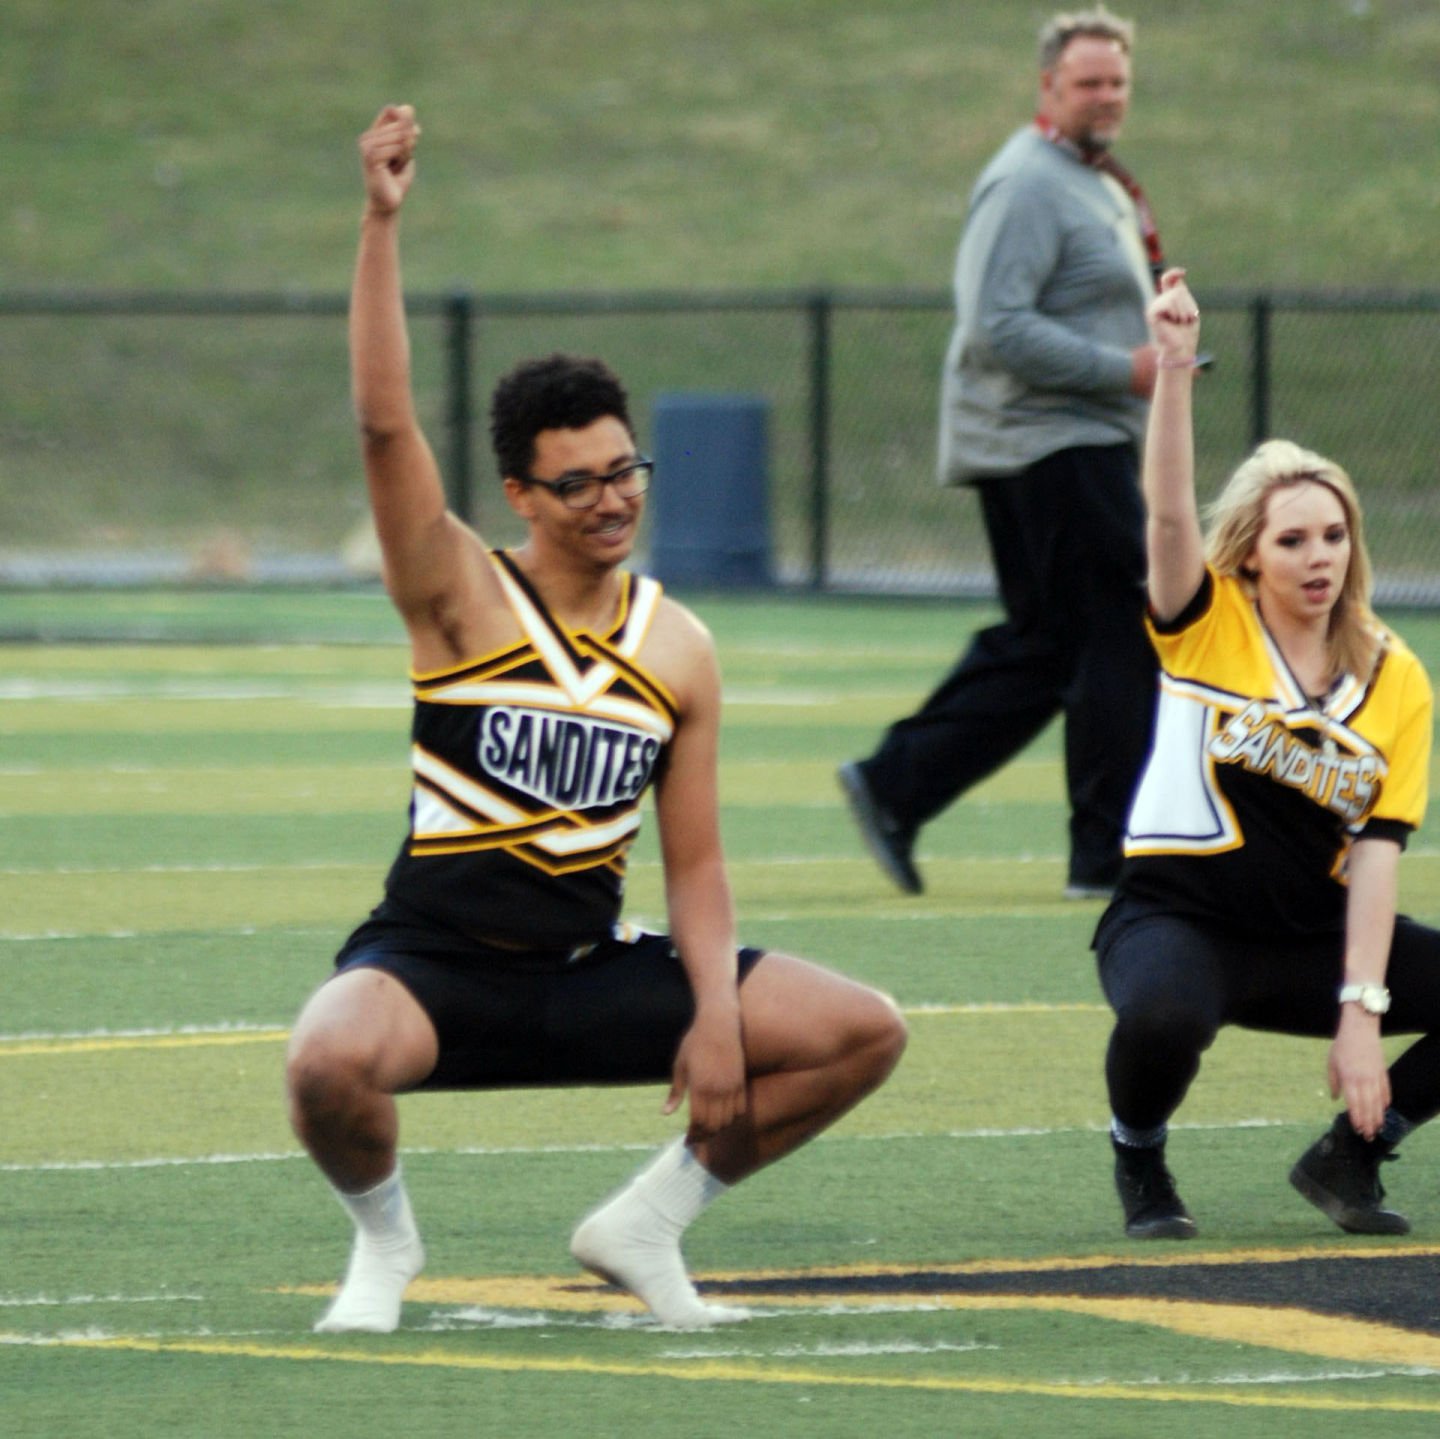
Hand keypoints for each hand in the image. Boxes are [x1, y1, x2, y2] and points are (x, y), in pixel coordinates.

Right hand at [359, 104, 420, 214]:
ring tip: (395, 168)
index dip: (405, 124)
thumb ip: (408, 130)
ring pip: (400, 137)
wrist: (389, 202)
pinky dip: (401, 159)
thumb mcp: (406, 151)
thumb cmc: (397, 178)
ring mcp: (366, 145)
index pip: (392, 111)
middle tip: (398, 163)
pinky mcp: (370, 156)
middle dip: (408, 146)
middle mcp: (367, 136)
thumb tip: (408, 107)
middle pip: (401, 125)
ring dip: (405, 154)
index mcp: (374, 133)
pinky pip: (396, 147)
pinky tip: (392, 170)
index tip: (406, 144)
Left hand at [664, 1004, 746, 1141]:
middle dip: (705, 1136)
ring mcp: (732, 1086)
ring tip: (708, 1130)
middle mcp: (717, 1090)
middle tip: (696, 1139)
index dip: (693, 1134)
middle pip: (714, 1125)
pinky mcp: (741, 1082)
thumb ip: (675, 1091)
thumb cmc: (695, 1042)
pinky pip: (740, 1109)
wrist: (719, 1023)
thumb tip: (665, 1113)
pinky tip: (722, 1117)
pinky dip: (732, 1118)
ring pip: (728, 1120)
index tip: (687, 1140)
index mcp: (699, 1086)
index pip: (698, 1121)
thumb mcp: (680, 1065)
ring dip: (718, 1129)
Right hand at [1146, 267, 1199, 367]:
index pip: (1167, 280)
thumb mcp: (1189, 307)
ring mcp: (1154, 307)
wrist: (1181, 348)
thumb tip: (1178, 277)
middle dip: (1187, 304)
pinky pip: (1168, 303)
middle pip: (1177, 290)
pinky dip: (1175, 313)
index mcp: (1168, 300)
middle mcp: (1159, 302)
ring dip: (1183, 310)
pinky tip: (1172, 322)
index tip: (1184, 272)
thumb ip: (1183, 292)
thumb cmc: (1187, 331)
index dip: (1173, 273)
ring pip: (1174, 296)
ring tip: (1179, 322)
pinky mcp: (1151, 314)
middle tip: (1184, 320)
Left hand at [1327, 1006, 1390, 1139]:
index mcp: (1349, 1078)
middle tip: (1369, 1136)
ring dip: (1378, 1116)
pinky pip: (1386, 1090)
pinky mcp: (1382, 1072)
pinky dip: (1385, 1101)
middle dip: (1368, 1123)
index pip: (1354, 1104)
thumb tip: (1336, 1099)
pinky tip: (1384, 1109)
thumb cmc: (1342, 1046)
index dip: (1356, 1118)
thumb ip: (1333, 1082)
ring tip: (1378, 1128)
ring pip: (1378, 1101)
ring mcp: (1375, 1076)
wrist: (1360, 1029)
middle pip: (1368, 1107)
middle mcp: (1363, 1079)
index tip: (1357, 1129)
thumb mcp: (1331, 1063)